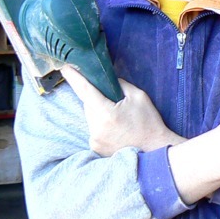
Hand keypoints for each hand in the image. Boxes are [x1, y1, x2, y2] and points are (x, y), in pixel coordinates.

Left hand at [60, 65, 183, 155]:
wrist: (155, 151)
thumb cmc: (149, 122)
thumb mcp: (139, 96)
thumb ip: (119, 84)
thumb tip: (105, 79)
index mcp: (107, 113)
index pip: (85, 90)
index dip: (74, 77)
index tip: (64, 67)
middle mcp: (97, 128)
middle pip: (87, 104)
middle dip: (96, 98)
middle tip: (114, 101)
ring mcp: (95, 140)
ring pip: (90, 116)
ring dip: (98, 112)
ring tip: (118, 118)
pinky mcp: (95, 148)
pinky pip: (93, 129)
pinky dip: (100, 125)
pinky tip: (116, 129)